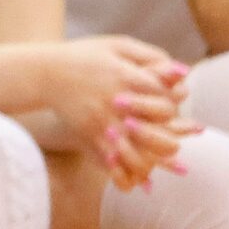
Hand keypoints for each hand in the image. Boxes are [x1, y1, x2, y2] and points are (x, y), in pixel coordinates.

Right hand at [33, 36, 190, 188]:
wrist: (45, 71)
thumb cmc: (86, 56)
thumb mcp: (118, 46)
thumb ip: (151, 56)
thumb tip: (183, 73)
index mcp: (127, 77)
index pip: (166, 99)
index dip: (174, 105)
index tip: (170, 105)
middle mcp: (118, 102)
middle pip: (158, 132)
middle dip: (170, 141)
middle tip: (174, 143)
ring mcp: (103, 121)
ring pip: (138, 155)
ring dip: (152, 164)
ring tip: (155, 165)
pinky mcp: (89, 134)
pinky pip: (112, 163)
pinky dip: (126, 176)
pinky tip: (136, 182)